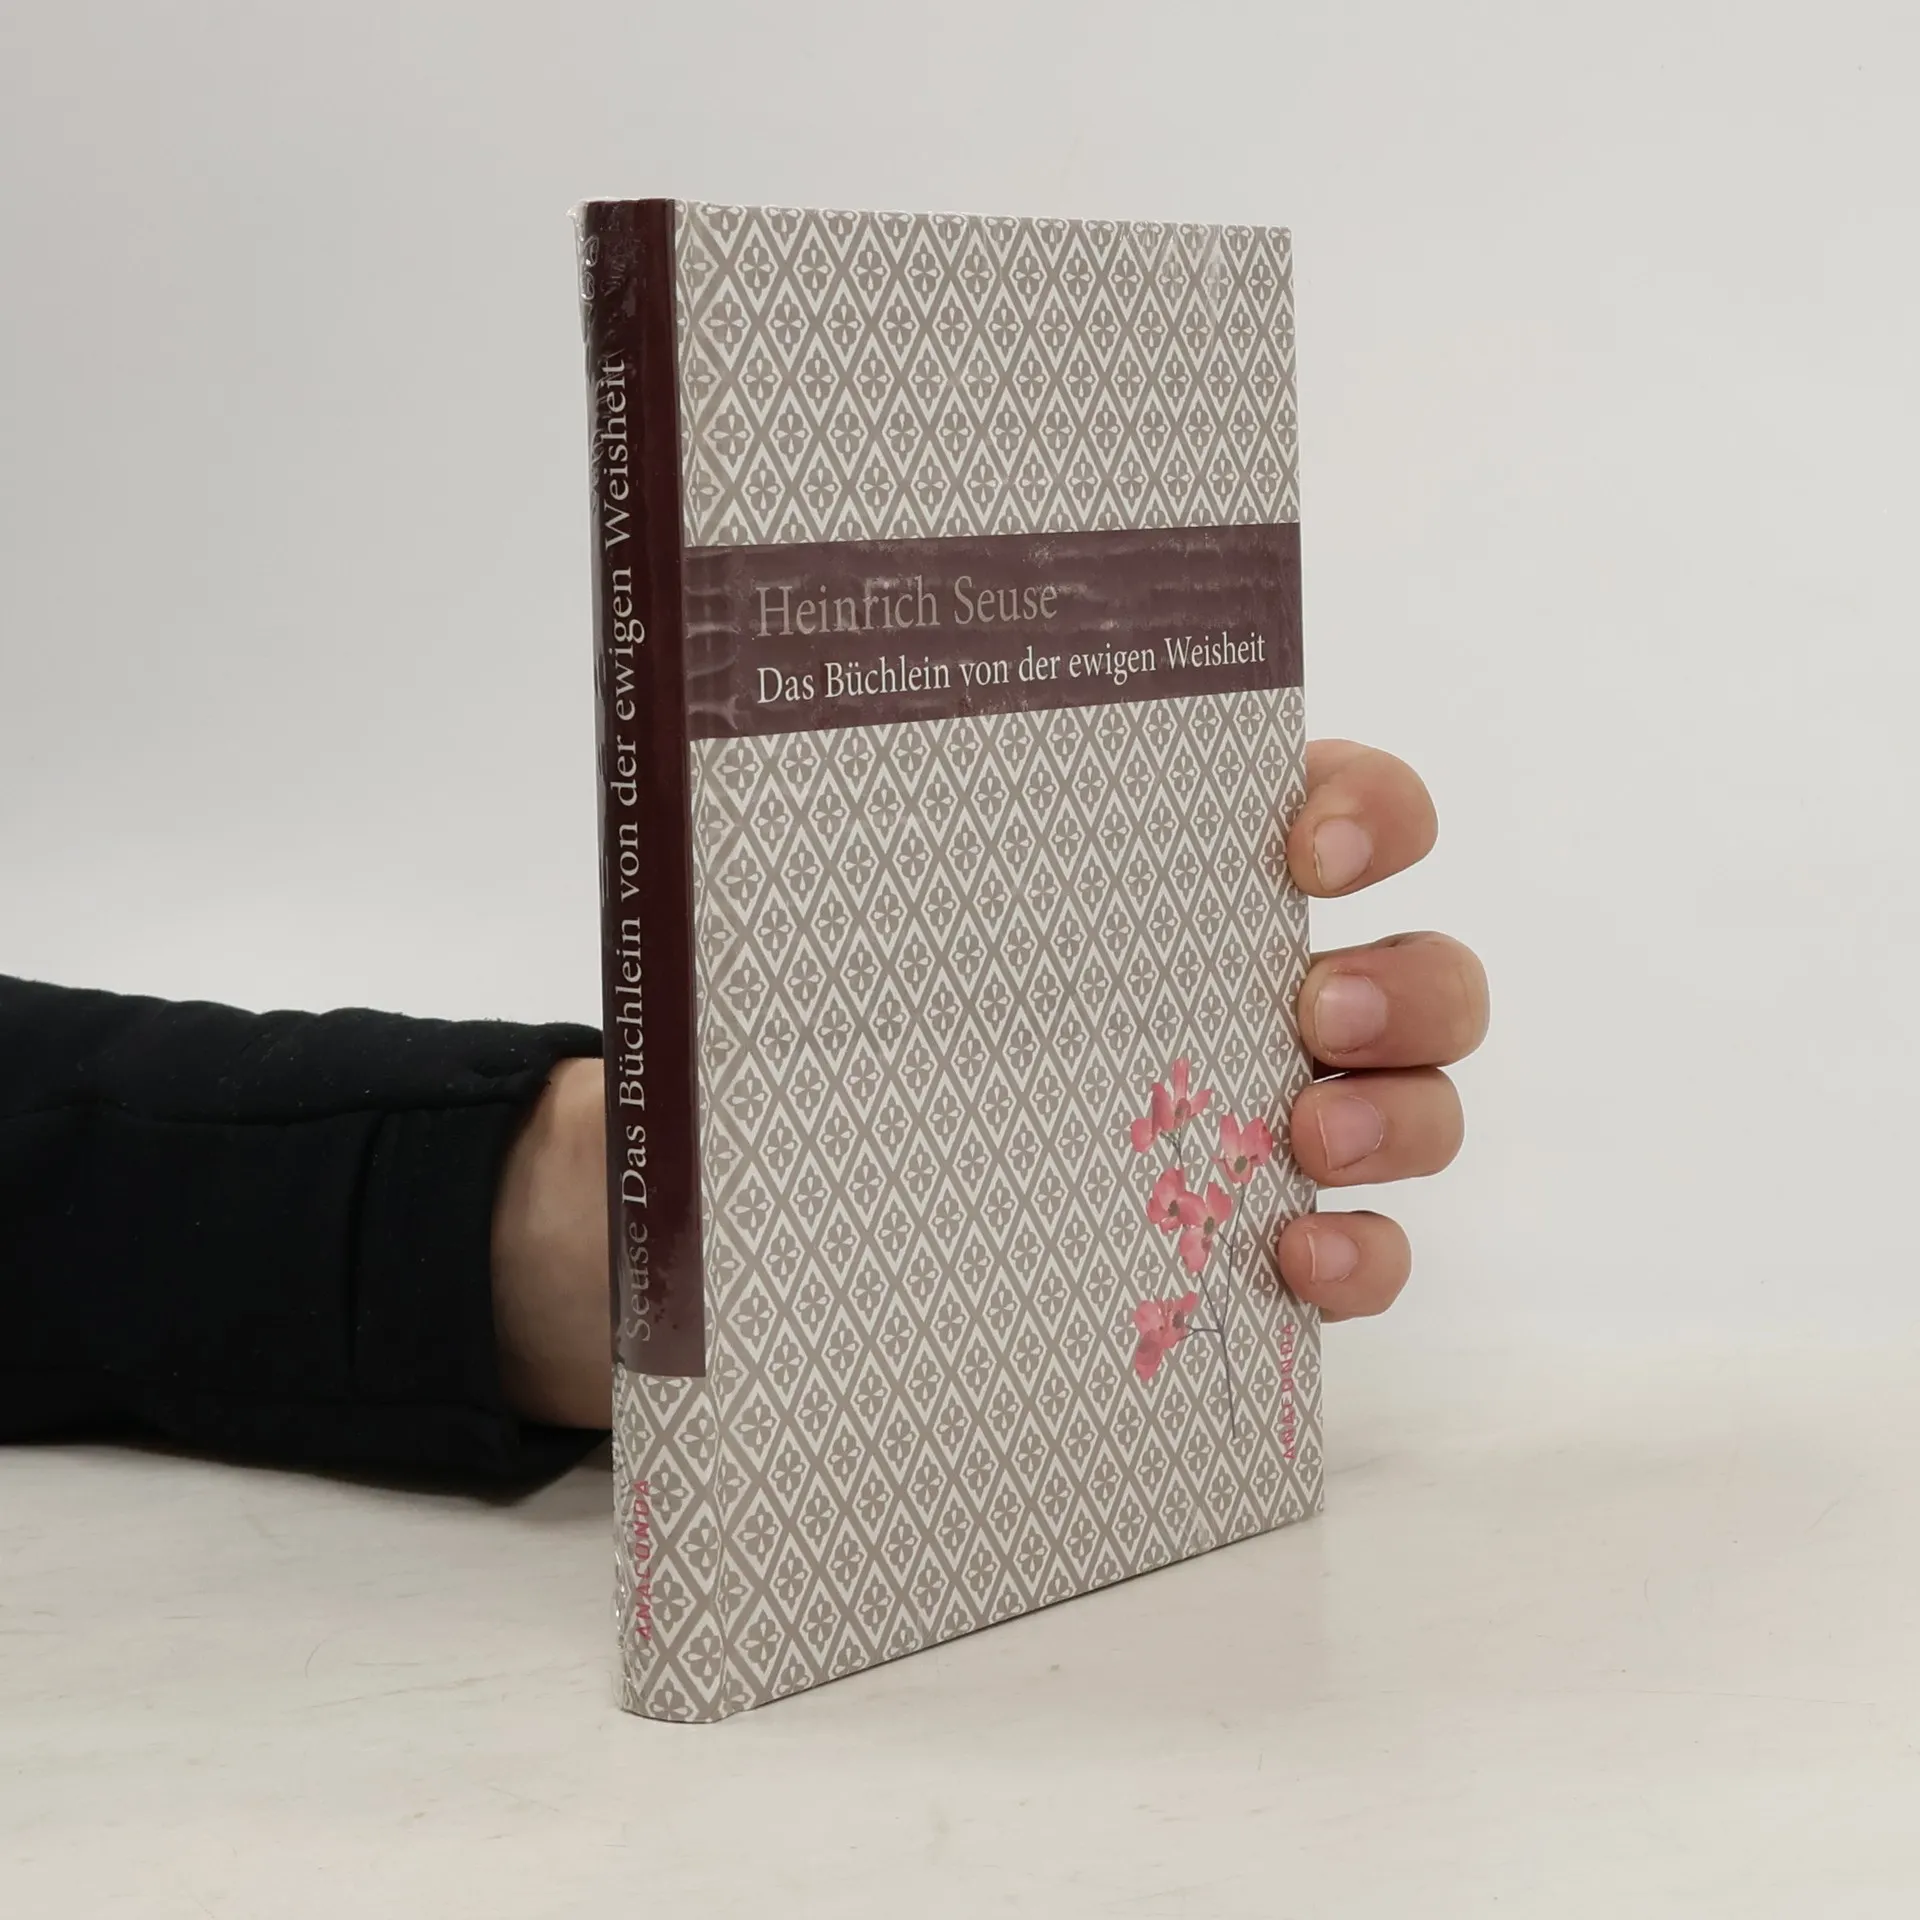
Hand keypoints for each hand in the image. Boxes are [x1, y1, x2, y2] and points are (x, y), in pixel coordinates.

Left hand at [490, 738, 1485, 1420]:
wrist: (810, 1208)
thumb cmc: (855, 1033)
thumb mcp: (862, 927)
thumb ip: (873, 853)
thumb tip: (746, 747)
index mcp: (1195, 888)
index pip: (1345, 810)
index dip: (1367, 810)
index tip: (1301, 845)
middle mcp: (1265, 996)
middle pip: (1426, 967)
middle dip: (1406, 982)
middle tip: (1313, 1008)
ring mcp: (1280, 1125)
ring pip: (1425, 1105)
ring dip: (1403, 1118)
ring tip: (1305, 1143)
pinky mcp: (1263, 1243)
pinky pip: (1373, 1251)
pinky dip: (1365, 1258)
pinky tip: (1298, 1264)